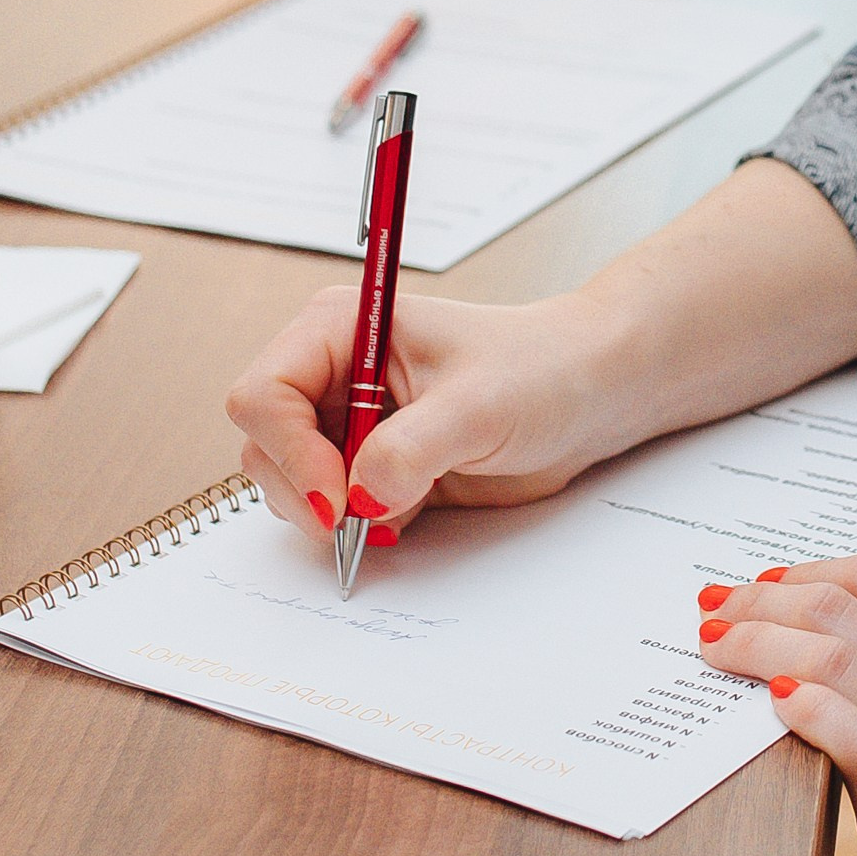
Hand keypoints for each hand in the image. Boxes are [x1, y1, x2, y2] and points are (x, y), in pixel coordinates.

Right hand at [225, 160, 856, 553]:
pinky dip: (360, 527)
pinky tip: (412, 512)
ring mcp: (348, 422)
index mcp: (339, 328)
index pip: (263, 394)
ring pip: (292, 486)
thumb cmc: (544, 369)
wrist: (594, 394)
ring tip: (405, 505)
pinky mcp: (372, 466)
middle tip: (366, 517)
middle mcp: (332, 373)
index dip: (289, 451)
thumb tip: (358, 497)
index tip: (338, 496)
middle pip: (264, 447)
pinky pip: (336, 511)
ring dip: (335, 513)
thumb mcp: (479, 407)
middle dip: (308, 491)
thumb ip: (410, 449)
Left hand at [698, 548, 856, 855]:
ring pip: (833, 660)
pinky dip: (808, 710)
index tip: (770, 582)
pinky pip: (854, 741)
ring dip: (759, 643)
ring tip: (714, 646)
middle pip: (842, 607)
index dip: (814, 570)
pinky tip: (772, 700)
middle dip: (764, 599)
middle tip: (716, 608)